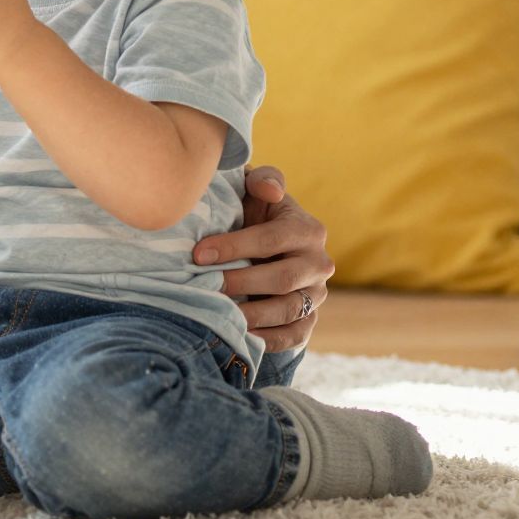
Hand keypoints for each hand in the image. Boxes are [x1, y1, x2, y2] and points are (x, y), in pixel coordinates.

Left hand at [192, 165, 333, 353]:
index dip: (234, 246)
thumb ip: (263, 180)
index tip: (198, 254)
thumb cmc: (254, 213)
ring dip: (252, 315)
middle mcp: (319, 263)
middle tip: (207, 285)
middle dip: (241, 282)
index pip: (272, 239)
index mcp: (307, 229)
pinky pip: (295, 336)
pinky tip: (239, 334)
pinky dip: (268, 339)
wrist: (265, 247)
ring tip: (220, 314)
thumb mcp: (257, 190)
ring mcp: (317, 294)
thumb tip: (270, 190)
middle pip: (283, 278)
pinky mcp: (309, 319)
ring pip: (289, 310)